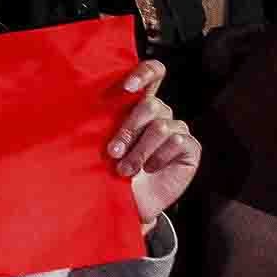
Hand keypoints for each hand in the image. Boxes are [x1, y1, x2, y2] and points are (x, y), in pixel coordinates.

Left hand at [106, 59, 198, 225]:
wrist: (129, 203)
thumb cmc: (111, 172)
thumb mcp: (101, 145)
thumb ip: (103, 123)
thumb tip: (87, 109)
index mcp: (139, 105)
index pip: (152, 74)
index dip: (144, 73)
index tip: (127, 88)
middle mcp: (160, 114)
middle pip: (151, 105)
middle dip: (128, 129)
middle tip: (112, 152)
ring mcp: (177, 130)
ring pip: (160, 127)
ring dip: (139, 151)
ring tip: (125, 169)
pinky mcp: (190, 147)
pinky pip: (177, 141)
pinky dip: (158, 157)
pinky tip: (149, 169)